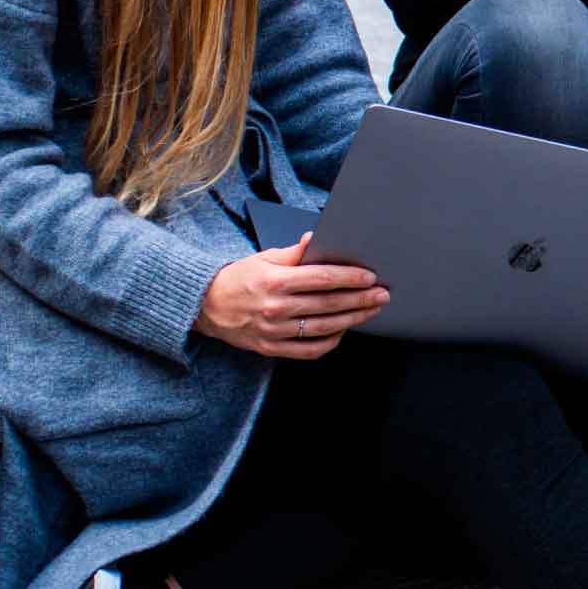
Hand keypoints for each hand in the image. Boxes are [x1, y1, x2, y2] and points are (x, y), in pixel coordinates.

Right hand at [193, 234, 388, 359]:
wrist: (205, 305)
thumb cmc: (239, 278)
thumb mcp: (264, 257)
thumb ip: (295, 252)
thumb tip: (317, 238)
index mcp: (275, 281)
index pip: (322, 279)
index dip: (350, 278)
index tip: (370, 276)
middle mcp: (276, 308)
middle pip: (329, 304)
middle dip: (361, 299)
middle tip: (382, 294)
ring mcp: (274, 331)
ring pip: (324, 328)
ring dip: (353, 319)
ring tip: (371, 310)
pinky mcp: (271, 348)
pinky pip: (309, 350)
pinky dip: (331, 341)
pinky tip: (344, 330)